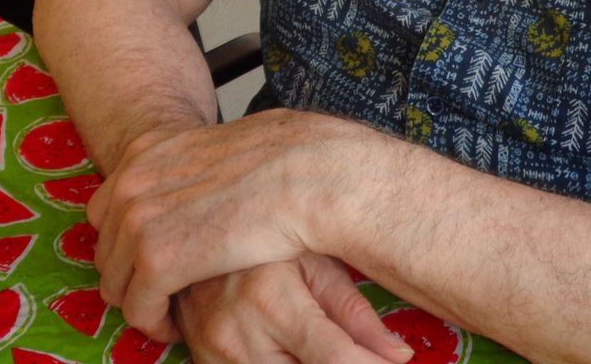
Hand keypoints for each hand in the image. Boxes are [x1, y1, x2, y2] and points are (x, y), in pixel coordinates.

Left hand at [89, 109, 370, 340]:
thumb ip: (189, 168)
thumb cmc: (282, 162)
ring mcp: (140, 219)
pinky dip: (154, 323)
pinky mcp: (158, 258)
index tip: (154, 260)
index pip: (106, 208)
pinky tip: (178, 325)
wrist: (309, 173)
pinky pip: (138, 307)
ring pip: (116, 283)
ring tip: (171, 311)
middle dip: (131, 275)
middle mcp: (132, 181)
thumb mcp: (217, 150)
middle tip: (163, 293)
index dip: (126, 242)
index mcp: (145, 151)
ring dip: (142, 302)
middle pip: (106, 248)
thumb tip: (192, 185)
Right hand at [172, 257, 413, 363]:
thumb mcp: (314, 263)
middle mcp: (237, 336)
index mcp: (271, 300)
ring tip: (315, 343)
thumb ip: (356, 314)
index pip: (333, 359)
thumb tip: (400, 357)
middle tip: (356, 352)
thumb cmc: (264, 244)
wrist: (190, 237)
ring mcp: (214, 359)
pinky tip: (292, 352)